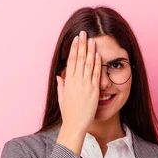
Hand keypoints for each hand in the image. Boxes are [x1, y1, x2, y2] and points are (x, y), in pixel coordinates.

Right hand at [56, 31, 101, 154]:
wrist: (75, 124)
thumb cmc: (68, 113)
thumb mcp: (62, 97)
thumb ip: (61, 85)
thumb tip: (59, 76)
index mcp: (68, 81)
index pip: (71, 60)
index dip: (74, 48)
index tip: (76, 39)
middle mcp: (76, 81)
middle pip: (79, 58)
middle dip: (81, 44)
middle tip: (83, 32)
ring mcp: (85, 85)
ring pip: (88, 63)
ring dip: (90, 50)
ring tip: (92, 39)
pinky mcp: (93, 90)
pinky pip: (95, 74)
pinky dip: (97, 63)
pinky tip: (98, 54)